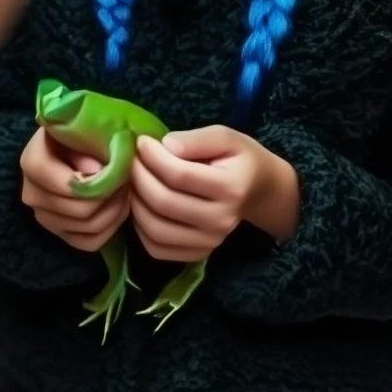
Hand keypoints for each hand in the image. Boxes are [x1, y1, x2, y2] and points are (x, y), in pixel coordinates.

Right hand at [20, 127, 128, 251]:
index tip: (111, 167)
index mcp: (32, 162)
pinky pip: (91, 243)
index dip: (96, 182)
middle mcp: (32, 194)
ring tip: (125, 189)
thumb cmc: (85, 133)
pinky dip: (111, 228)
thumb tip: (94, 171)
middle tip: (126, 180)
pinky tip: (117, 207)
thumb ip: (89, 145)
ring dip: (115, 210)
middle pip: (81, 211)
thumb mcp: (86, 129)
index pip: (66, 185)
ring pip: (90, 228)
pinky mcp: (59, 234)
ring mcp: (44, 218)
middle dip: (111, 196)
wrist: (78, 145)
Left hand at [130, 126, 299, 262]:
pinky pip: (157, 248)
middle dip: (139, 177)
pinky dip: (140, 228)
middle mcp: (221, 220)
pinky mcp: (199, 254)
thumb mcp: (226, 137)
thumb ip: (196, 139)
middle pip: (164, 202)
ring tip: (133, 181)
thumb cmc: (239, 158)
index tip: (141, 142)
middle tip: (132, 160)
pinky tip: (142, 205)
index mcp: (231, 188)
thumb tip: (165, 146)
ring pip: (156, 229)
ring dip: (135, 203)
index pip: (179, 175)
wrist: (259, 190)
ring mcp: (210, 242)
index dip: (152, 157)